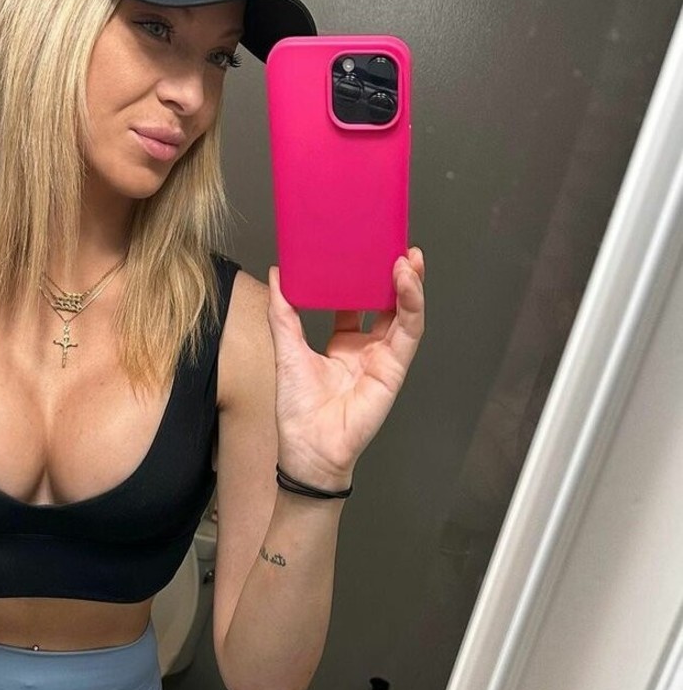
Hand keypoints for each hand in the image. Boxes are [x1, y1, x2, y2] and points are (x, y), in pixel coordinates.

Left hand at [267, 248, 425, 485]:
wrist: (308, 446)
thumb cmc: (297, 408)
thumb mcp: (287, 348)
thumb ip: (283, 311)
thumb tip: (278, 273)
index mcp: (343, 344)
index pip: (359, 302)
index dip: (364, 277)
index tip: (363, 250)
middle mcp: (367, 349)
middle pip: (387, 304)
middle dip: (394, 275)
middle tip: (395, 244)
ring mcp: (383, 358)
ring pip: (404, 313)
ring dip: (409, 284)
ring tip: (407, 256)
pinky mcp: (394, 368)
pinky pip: (408, 331)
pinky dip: (410, 305)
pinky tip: (406, 281)